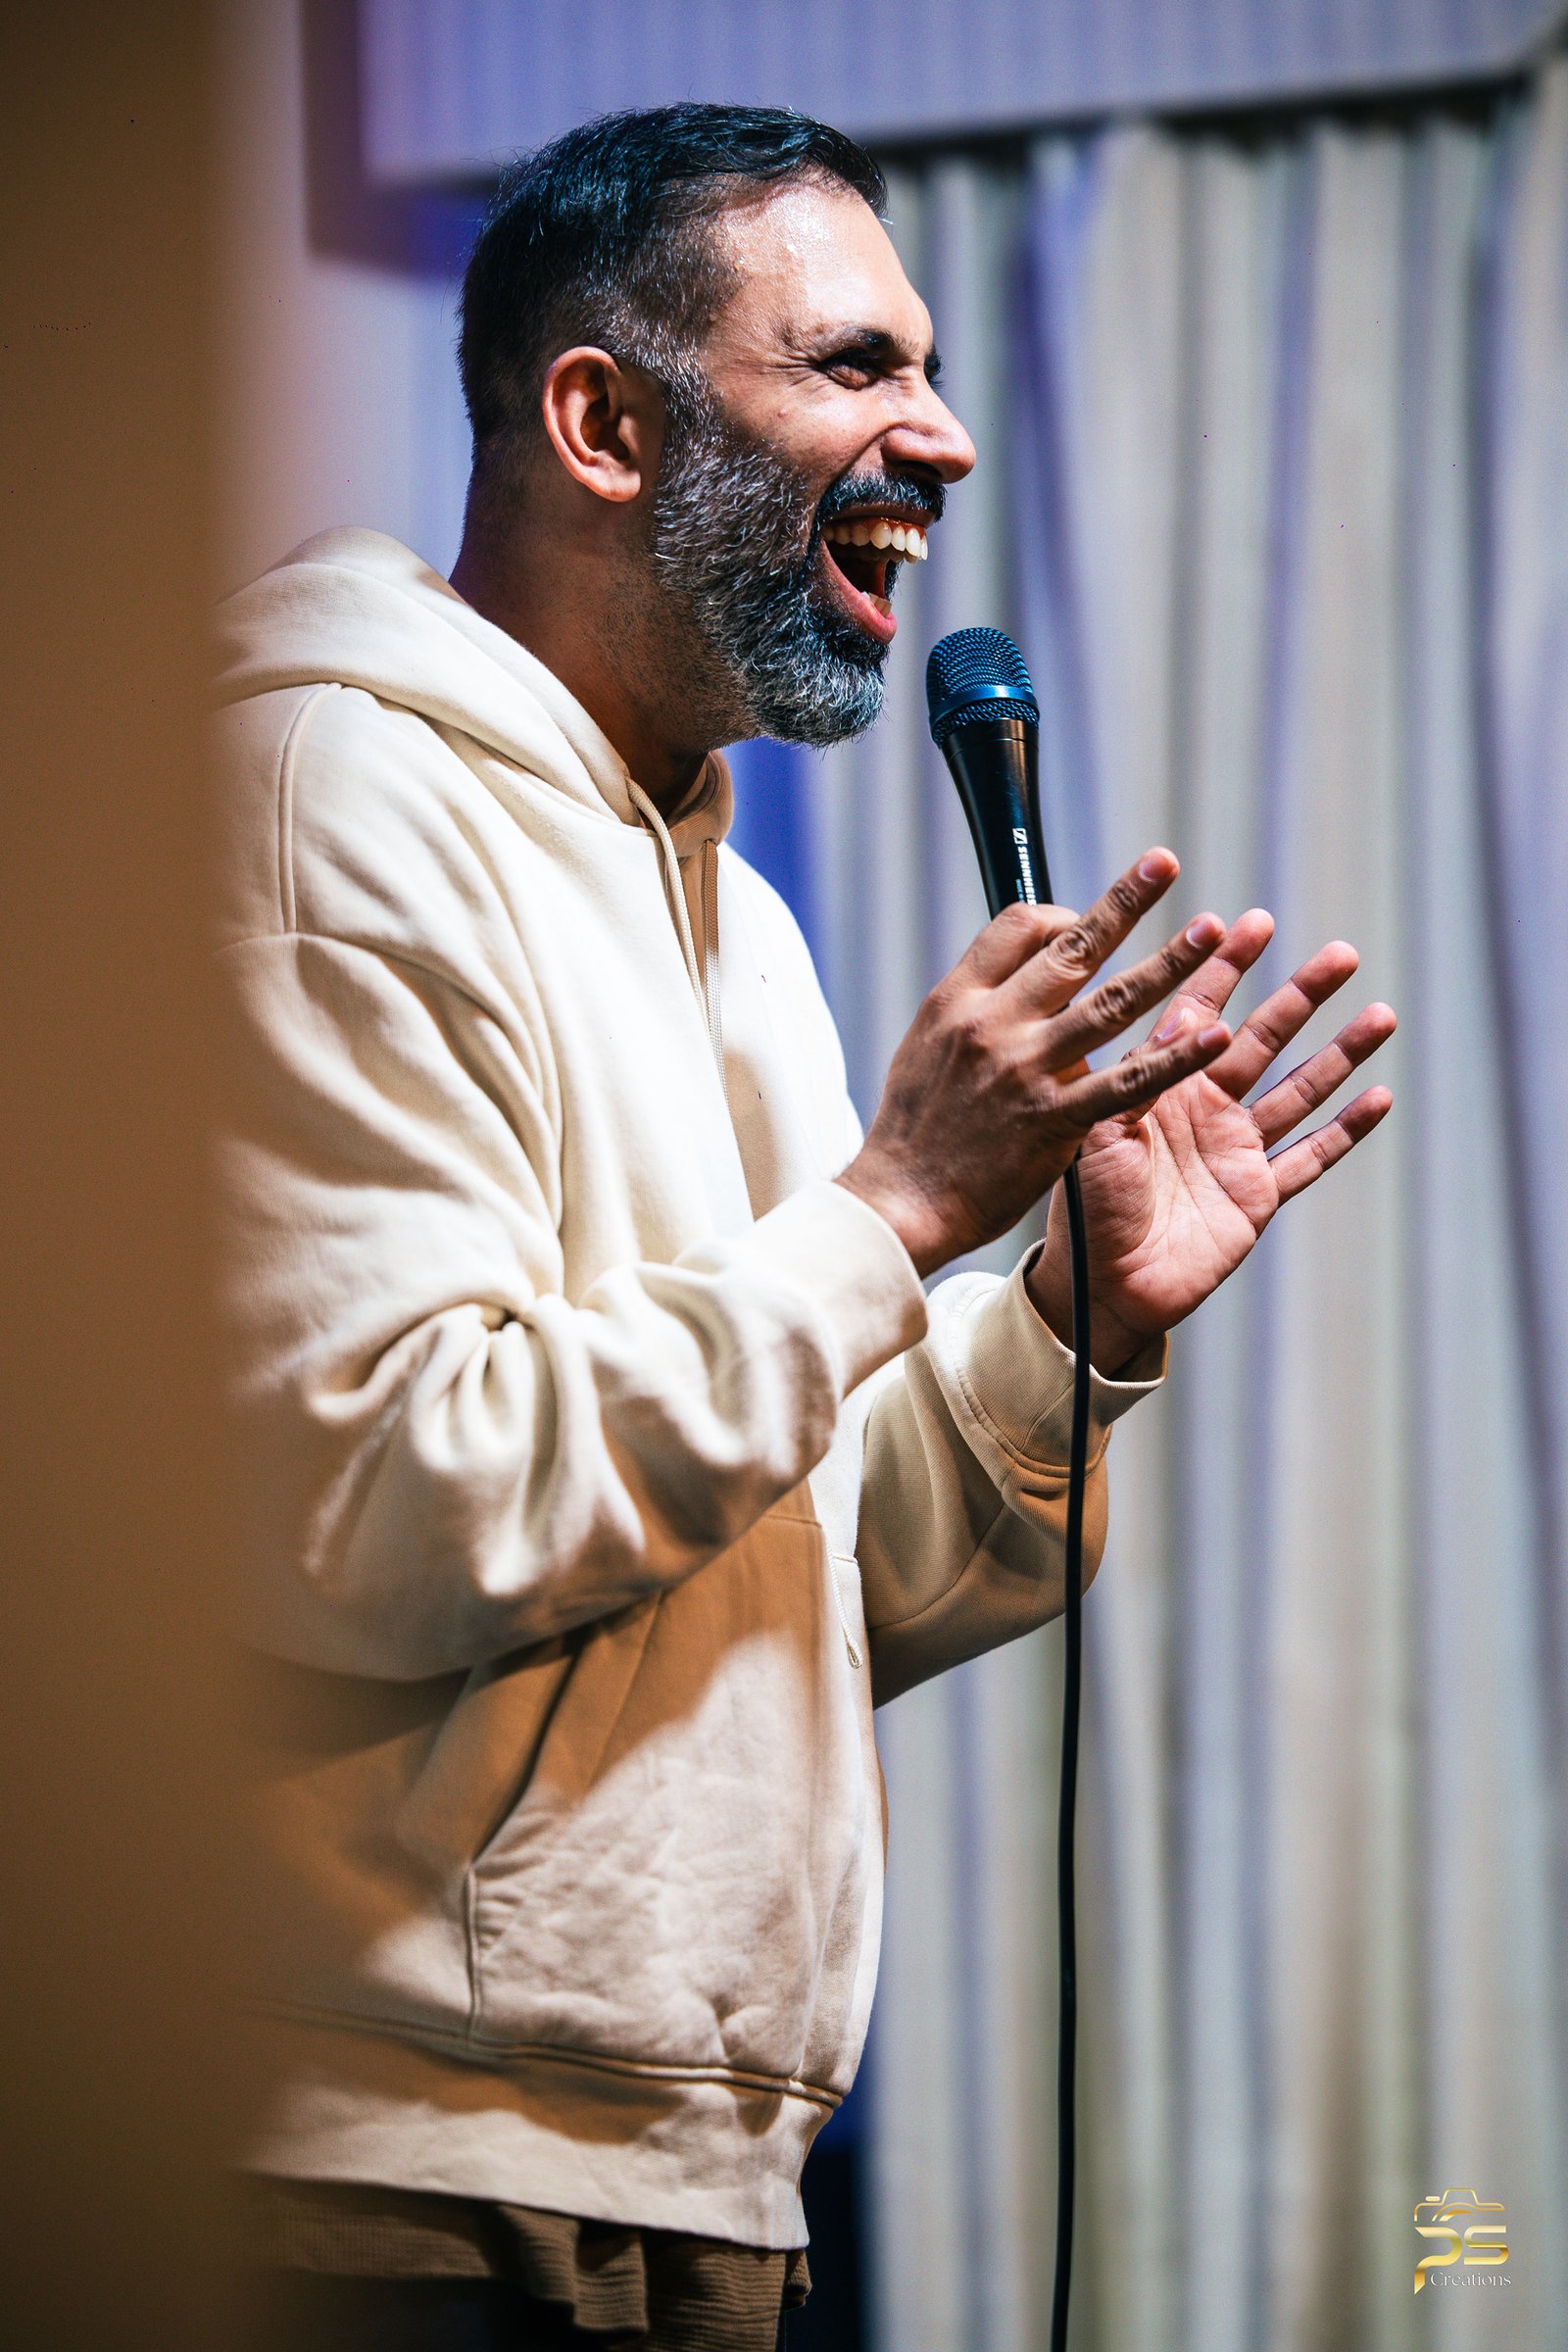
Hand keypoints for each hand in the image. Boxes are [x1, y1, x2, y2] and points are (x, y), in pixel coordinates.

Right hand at [837, 850, 1235, 1275]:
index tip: (1087, 925)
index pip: (1018, 927)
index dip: (1062, 916)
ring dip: (1168, 962)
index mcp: (958, 999)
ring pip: (1111, 1002)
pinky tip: (1213, 1035)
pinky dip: (1174, 1056)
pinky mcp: (1054, 1120)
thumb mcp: (926, 1047)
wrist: (900, 1203)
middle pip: (1070, 948)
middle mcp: (992, 1024)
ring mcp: (1025, 1070)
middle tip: (1163, 862)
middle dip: (1123, 900)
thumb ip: (975, 1010)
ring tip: (1212, 931)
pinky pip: (1127, 1081)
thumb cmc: (915, 1132)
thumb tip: (1018, 978)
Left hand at [1027, 909, 1396, 1370]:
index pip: (1200, 1011)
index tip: (1252, 924)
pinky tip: (1379, 1097)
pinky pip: (1310, 1156)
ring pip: (1301, 1088)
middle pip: (1265, 1038)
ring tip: (1379, 1014)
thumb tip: (1179, 1013)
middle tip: (1341, 954)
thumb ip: (1138, 1077)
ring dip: (1341, 1053)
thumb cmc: (1085, 1207)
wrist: (1102, 1285)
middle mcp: (1206, 1106)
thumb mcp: (1098, 1133)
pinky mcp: (1259, 1194)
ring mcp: (1237, 1148)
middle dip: (1302, 995)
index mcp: (1162, 1083)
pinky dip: (1345, 1129)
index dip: (1226, 968)